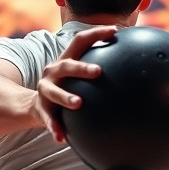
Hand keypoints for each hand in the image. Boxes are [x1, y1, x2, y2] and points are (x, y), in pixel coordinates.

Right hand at [34, 26, 116, 142]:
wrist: (35, 105)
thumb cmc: (66, 87)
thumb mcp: (76, 76)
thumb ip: (97, 69)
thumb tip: (133, 64)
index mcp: (65, 60)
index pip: (80, 41)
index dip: (96, 33)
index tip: (114, 31)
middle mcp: (53, 71)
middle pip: (67, 66)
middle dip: (81, 68)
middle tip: (98, 71)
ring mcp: (45, 90)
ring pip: (54, 92)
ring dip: (66, 97)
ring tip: (78, 103)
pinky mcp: (41, 109)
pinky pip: (48, 119)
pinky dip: (55, 128)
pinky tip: (61, 138)